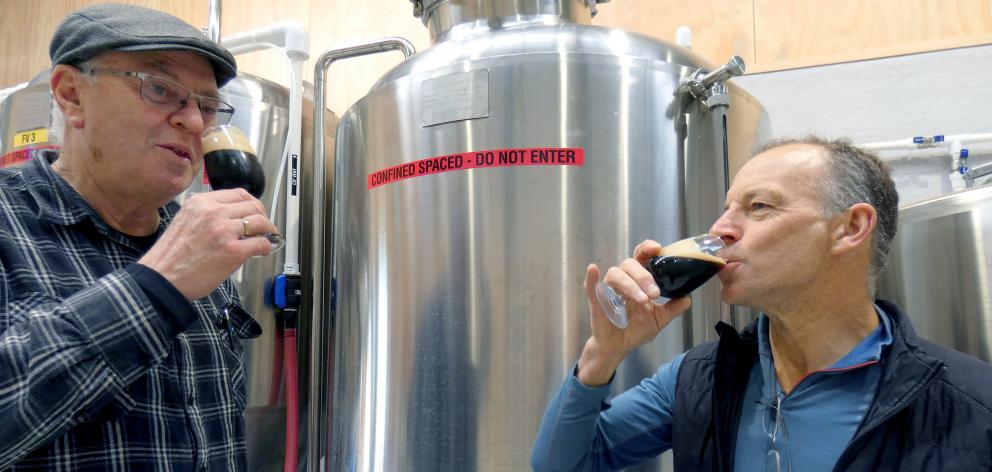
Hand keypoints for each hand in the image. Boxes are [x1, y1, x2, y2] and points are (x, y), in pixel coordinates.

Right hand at [138, 189, 280, 299]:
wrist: (161, 279)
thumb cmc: (170, 256)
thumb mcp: (185, 221)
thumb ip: (207, 215)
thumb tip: (232, 218)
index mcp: (200, 203)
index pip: (238, 194)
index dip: (252, 203)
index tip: (255, 211)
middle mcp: (213, 212)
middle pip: (253, 206)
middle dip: (262, 216)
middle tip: (264, 226)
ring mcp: (224, 231)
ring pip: (260, 222)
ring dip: (268, 230)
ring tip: (267, 237)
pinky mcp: (233, 251)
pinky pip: (260, 243)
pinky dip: (266, 246)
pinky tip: (264, 250)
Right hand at [576, 240, 691, 386]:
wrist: (619, 348)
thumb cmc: (635, 329)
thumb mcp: (660, 319)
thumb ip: (673, 308)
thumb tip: (687, 297)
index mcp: (637, 281)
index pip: (641, 257)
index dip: (647, 249)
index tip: (658, 248)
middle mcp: (622, 281)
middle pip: (629, 264)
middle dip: (644, 276)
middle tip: (655, 293)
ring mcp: (608, 290)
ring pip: (616, 274)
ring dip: (630, 284)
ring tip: (643, 300)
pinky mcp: (597, 302)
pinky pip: (591, 287)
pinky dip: (591, 278)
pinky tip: (593, 270)